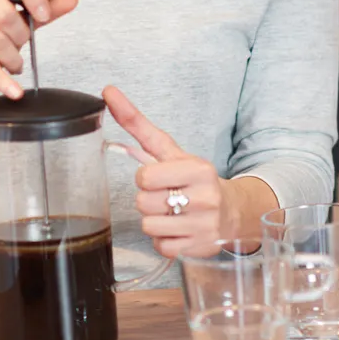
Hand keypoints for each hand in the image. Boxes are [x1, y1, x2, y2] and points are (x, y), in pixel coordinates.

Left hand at [103, 85, 231, 258]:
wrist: (231, 210)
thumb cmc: (193, 179)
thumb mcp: (169, 150)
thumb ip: (137, 123)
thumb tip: (107, 91)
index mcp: (198, 169)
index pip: (145, 178)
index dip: (145, 179)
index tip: (159, 178)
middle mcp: (205, 197)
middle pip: (144, 203)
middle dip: (148, 200)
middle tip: (167, 196)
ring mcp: (204, 225)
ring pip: (149, 226)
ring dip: (154, 221)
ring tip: (172, 214)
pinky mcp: (201, 248)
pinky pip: (161, 247)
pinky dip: (164, 240)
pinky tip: (178, 230)